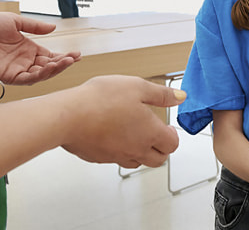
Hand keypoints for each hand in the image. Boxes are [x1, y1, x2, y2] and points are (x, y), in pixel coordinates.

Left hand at [0, 12, 79, 84]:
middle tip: (74, 58)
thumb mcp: (16, 22)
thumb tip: (53, 27)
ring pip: (41, 74)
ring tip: (67, 61)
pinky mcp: (10, 76)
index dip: (63, 56)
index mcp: (28, 50)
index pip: (49, 56)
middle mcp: (24, 61)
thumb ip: (35, 27)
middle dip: (62, 63)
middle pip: (48, 66)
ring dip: (55, 69)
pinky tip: (50, 67)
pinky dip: (40, 74)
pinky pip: (28, 79)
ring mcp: (18, 69)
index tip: (76, 54)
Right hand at [62, 75, 183, 167]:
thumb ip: (162, 94)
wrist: (68, 117)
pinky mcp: (99, 158)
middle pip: (158, 159)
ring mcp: (117, 156)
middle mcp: (136, 149)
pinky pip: (116, 159)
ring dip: (142, 152)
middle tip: (155, 134)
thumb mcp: (137, 87)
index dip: (172, 136)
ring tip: (135, 134)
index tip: (168, 127)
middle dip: (161, 148)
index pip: (172, 145)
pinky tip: (113, 135)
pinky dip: (120, 151)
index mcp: (150, 133)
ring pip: (137, 162)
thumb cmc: (101, 100)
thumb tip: (180, 97)